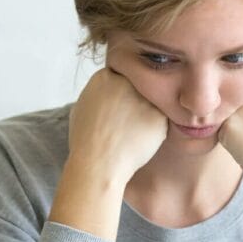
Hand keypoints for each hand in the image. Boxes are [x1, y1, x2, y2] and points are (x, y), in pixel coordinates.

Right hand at [68, 67, 166, 182]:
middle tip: (128, 121)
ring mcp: (143, 97)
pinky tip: (140, 140)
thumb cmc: (87, 141)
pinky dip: (153, 130)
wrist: (98, 164)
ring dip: (146, 115)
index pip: (122, 76)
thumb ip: (99, 92)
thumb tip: (109, 90)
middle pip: (139, 87)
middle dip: (135, 101)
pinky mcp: (159, 115)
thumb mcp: (82, 106)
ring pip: (151, 102)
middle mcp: (126, 82)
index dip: (121, 94)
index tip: (119, 107)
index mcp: (105, 76)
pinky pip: (160, 119)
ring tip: (131, 133)